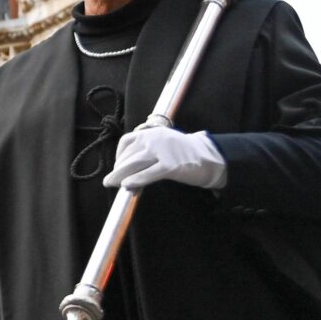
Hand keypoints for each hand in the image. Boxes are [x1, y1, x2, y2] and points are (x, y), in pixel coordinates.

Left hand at [103, 126, 227, 192]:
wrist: (210, 156)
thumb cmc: (184, 153)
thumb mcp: (163, 145)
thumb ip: (147, 155)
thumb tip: (128, 175)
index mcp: (151, 133)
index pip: (126, 142)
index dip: (118, 156)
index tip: (117, 166)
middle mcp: (154, 139)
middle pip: (128, 156)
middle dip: (117, 170)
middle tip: (110, 181)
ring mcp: (163, 152)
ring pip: (134, 164)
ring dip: (121, 176)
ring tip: (113, 185)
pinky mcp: (171, 166)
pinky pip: (148, 174)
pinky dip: (136, 180)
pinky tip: (128, 186)